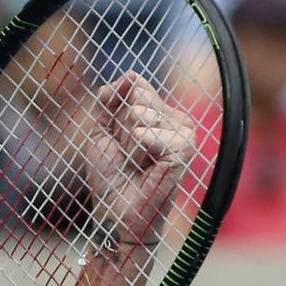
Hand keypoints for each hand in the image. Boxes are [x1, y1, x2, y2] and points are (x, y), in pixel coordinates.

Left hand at [84, 72, 196, 246]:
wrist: (116, 211)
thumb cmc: (109, 176)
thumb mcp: (99, 130)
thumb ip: (109, 98)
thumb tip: (130, 73)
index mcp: (157, 112)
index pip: (134, 85)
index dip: (114, 110)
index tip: (116, 137)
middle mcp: (173, 119)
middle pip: (136, 97)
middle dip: (119, 127)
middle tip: (127, 154)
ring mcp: (183, 132)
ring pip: (140, 114)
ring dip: (127, 143)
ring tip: (136, 163)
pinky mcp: (185, 148)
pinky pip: (148, 133)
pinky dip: (137, 151)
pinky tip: (145, 167)